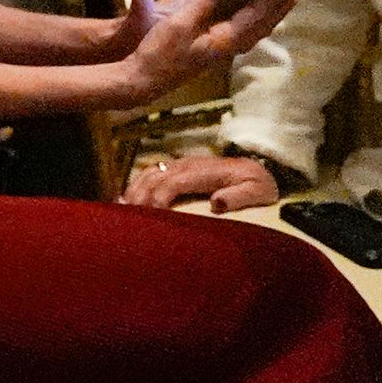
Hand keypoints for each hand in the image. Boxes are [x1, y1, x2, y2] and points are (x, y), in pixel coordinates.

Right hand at [108, 0, 291, 104]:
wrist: (144, 80)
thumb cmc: (159, 53)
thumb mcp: (178, 24)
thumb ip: (202, 4)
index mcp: (223, 41)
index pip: (253, 17)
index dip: (269, 1)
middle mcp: (227, 48)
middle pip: (259, 28)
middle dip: (275, 11)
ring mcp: (220, 53)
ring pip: (252, 34)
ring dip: (266, 18)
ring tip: (278, 5)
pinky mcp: (211, 53)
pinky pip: (241, 36)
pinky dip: (251, 25)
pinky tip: (249, 22)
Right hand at [123, 151, 283, 212]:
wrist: (259, 168)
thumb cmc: (259, 184)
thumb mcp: (259, 191)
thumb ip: (239, 197)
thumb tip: (215, 203)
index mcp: (205, 172)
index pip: (174, 182)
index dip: (159, 198)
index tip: (151, 217)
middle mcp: (188, 165)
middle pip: (155, 177)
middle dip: (140, 196)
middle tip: (127, 218)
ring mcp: (181, 164)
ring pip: (149, 173)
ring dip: (134, 190)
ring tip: (122, 210)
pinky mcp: (178, 168)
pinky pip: (151, 173)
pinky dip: (136, 184)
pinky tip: (127, 198)